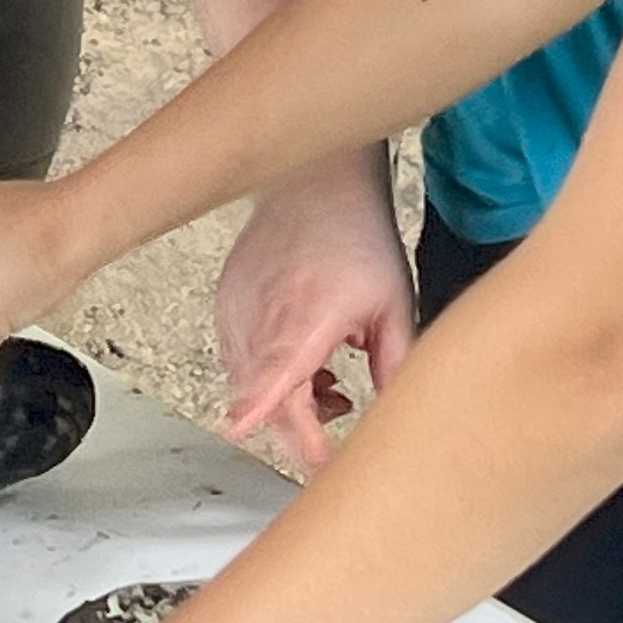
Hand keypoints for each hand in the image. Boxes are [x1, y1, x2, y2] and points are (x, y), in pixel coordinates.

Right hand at [213, 148, 415, 474]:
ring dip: (283, 403)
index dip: (260, 404)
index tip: (244, 430)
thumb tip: (395, 418)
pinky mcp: (226, 302)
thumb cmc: (358, 238)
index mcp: (312, 312)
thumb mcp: (396, 306)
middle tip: (328, 437)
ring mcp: (239, 306)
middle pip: (262, 393)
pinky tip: (300, 365)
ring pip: (246, 381)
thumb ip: (396, 365)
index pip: (278, 368)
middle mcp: (265, 310)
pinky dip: (264, 376)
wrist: (318, 185)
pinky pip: (236, 359)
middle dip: (294, 431)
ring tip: (329, 385)